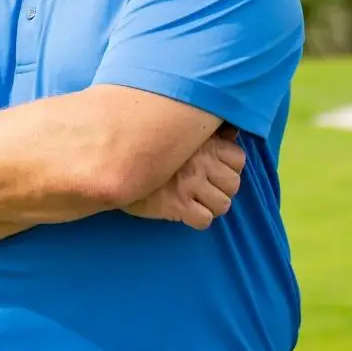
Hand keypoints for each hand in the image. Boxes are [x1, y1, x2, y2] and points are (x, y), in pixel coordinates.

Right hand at [125, 125, 244, 229]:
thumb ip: (207, 130)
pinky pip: (204, 220)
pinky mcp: (176, 206)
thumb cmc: (146, 144)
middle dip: (223, 188)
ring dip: (212, 205)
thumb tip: (231, 130)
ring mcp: (190, 185)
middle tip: (206, 187)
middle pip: (233, 184)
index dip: (230, 166)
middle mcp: (200, 163)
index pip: (238, 158)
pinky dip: (198, 219)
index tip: (216, 168)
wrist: (113, 161)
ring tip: (198, 200)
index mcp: (203, 143)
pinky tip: (187, 211)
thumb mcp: (177, 130)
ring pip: (222, 204)